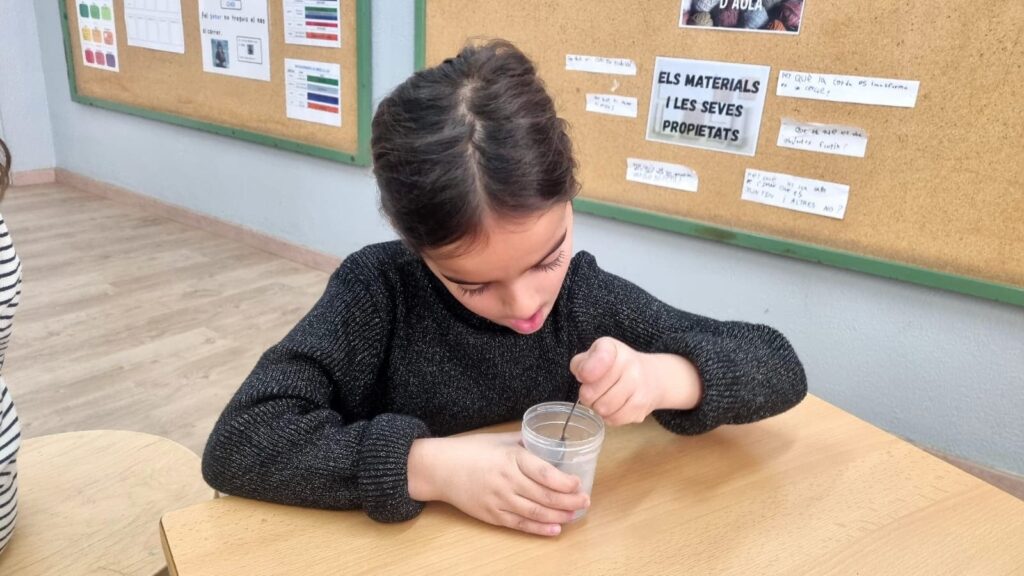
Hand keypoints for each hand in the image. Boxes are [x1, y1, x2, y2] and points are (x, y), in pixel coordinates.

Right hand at [407, 433, 588, 535]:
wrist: (440, 469)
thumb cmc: (470, 450)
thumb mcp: (499, 439)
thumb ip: (524, 441)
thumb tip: (547, 442)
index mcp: (510, 458)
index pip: (544, 473)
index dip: (565, 481)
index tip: (578, 483)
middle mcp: (507, 480)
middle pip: (545, 495)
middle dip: (569, 501)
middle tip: (585, 501)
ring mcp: (499, 500)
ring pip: (536, 512)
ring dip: (559, 515)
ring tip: (575, 515)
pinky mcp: (492, 515)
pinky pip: (520, 524)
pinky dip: (539, 528)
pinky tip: (555, 529)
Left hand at [569, 337, 701, 425]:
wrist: (652, 377)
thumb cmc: (615, 367)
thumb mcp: (595, 356)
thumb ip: (581, 363)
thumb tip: (582, 375)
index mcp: (613, 349)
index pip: (601, 358)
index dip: (587, 371)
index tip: (584, 376)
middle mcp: (630, 364)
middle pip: (591, 392)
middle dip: (586, 395)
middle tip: (592, 391)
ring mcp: (639, 385)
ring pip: (603, 408)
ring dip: (597, 408)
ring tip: (603, 399)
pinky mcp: (642, 406)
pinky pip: (615, 419)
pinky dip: (609, 417)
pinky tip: (614, 407)